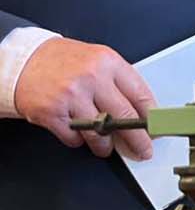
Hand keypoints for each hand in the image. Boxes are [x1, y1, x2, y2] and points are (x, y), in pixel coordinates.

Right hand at [13, 38, 155, 159]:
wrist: (23, 61)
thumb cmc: (63, 62)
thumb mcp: (97, 60)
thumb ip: (119, 82)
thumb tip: (144, 112)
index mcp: (108, 62)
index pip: (141, 96)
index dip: (152, 119)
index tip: (156, 130)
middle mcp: (91, 77)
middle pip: (126, 118)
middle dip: (138, 140)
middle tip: (143, 149)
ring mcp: (71, 95)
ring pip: (100, 133)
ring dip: (105, 145)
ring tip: (106, 146)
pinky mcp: (52, 112)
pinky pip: (74, 138)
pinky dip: (78, 141)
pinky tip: (78, 133)